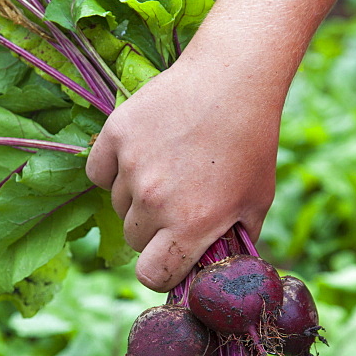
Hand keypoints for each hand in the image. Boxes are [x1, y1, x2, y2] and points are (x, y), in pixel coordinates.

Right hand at [85, 58, 280, 291]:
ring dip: (136, 197)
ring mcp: (132, 167)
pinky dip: (112, 170)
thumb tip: (221, 268)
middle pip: (133, 239)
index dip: (161, 272)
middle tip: (176, 202)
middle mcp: (156, 201)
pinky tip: (140, 155)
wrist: (232, 79)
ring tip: (168, 167)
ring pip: (117, 205)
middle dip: (152, 231)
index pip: (152, 276)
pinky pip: (98, 173)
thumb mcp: (257, 201)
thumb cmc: (251, 142)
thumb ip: (237, 242)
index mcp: (191, 225)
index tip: (170, 259)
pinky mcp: (115, 136)